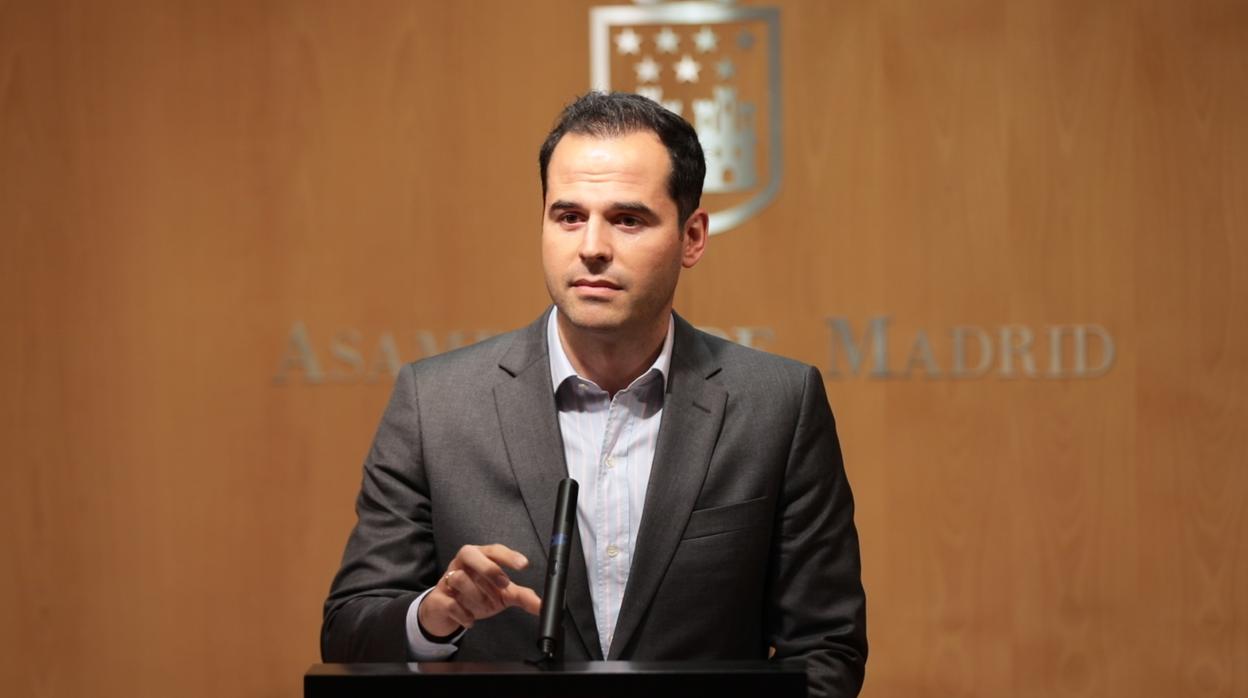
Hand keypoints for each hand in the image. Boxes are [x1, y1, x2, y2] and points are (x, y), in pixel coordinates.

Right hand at [418, 544, 541, 637]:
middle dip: (488, 568)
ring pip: (458, 577)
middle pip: (469, 553)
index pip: (494, 550)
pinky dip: (463, 614)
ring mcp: (447, 579)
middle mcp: (462, 564)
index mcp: (479, 558)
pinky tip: (471, 620)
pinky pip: (450, 603)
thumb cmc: (475, 596)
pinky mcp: (438, 598)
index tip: (524, 564)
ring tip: (483, 605)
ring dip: (475, 595)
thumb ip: (521, 597)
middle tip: (504, 584)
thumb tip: (542, 605)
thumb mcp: (501, 596)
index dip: (508, 555)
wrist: (446, 613)